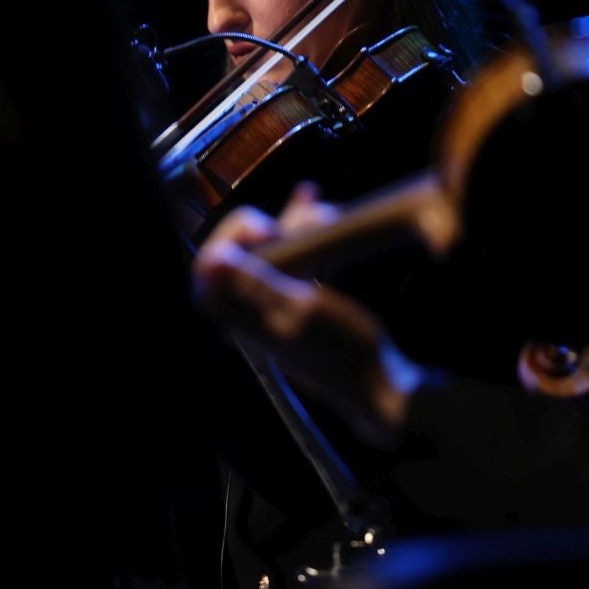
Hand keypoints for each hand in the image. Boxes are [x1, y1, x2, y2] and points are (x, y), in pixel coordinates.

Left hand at [194, 184, 424, 447]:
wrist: (378, 384)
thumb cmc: (342, 351)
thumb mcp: (301, 310)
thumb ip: (255, 285)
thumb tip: (210, 262)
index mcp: (240, 314)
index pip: (211, 263)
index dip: (234, 235)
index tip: (268, 228)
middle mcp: (249, 309)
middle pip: (243, 250)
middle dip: (276, 223)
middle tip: (307, 212)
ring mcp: (274, 304)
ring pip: (273, 249)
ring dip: (296, 225)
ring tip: (324, 211)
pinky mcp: (296, 301)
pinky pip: (291, 258)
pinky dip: (303, 234)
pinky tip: (311, 205)